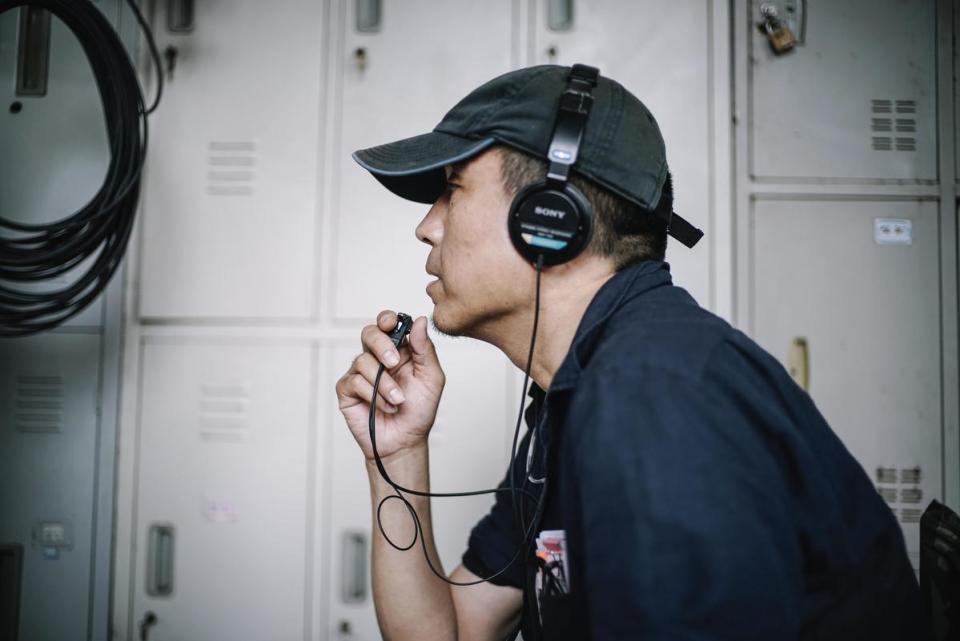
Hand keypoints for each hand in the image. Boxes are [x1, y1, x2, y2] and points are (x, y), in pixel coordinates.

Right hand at [336, 310, 445, 460]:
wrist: (406, 441)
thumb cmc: (419, 410)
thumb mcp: (431, 378)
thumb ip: (425, 349)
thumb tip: (419, 320)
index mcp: (398, 349)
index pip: (387, 324)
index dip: (386, 319)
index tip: (392, 323)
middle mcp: (377, 357)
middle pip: (368, 333)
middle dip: (381, 345)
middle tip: (394, 362)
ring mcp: (360, 373)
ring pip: (363, 361)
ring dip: (384, 383)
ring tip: (398, 400)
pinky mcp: (347, 390)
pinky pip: (354, 381)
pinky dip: (373, 395)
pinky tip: (386, 407)